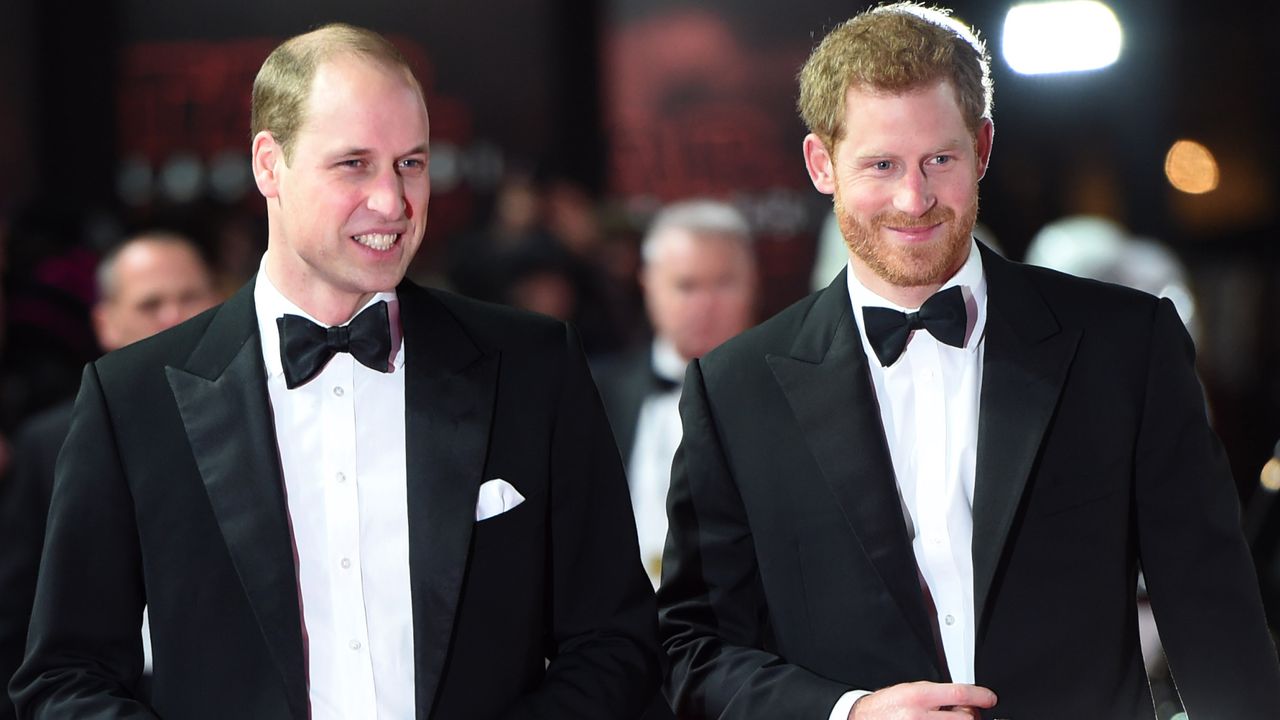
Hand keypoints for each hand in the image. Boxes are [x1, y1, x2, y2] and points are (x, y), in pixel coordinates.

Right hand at [848, 681, 996, 718]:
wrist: (864, 719)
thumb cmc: (886, 706)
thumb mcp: (909, 692)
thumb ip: (935, 695)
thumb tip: (962, 700)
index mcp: (917, 697)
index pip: (958, 694)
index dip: (980, 695)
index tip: (990, 698)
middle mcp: (919, 717)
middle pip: (965, 717)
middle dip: (970, 715)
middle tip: (963, 713)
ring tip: (948, 719)